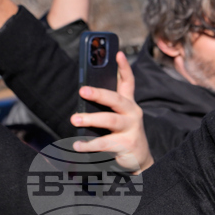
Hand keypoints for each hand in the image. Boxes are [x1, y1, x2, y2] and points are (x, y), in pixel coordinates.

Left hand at [71, 52, 153, 173]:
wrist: (140, 161)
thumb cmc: (123, 135)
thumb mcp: (119, 119)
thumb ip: (106, 108)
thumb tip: (82, 97)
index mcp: (129, 105)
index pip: (128, 82)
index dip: (124, 68)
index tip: (118, 53)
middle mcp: (132, 114)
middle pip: (116, 99)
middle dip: (99, 93)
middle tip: (82, 91)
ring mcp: (131, 129)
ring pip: (111, 120)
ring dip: (91, 119)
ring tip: (75, 120)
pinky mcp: (127, 144)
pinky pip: (105, 143)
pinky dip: (89, 145)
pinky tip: (77, 145)